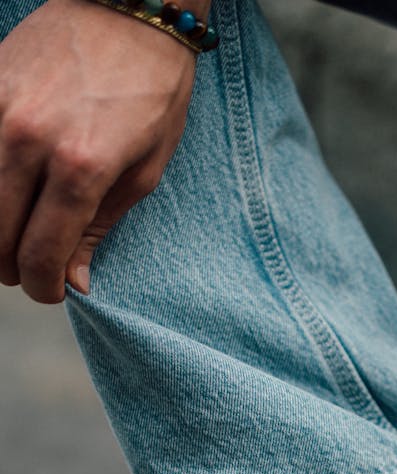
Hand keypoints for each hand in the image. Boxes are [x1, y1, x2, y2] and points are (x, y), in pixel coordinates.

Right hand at [0, 0, 196, 302]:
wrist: (127, 4)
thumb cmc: (151, 88)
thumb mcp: (144, 170)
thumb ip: (100, 228)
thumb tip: (72, 280)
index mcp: (80, 167)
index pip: (40, 254)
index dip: (44, 287)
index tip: (54, 291)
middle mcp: (29, 140)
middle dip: (14, 268)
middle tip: (33, 268)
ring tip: (17, 236)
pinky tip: (9, 193)